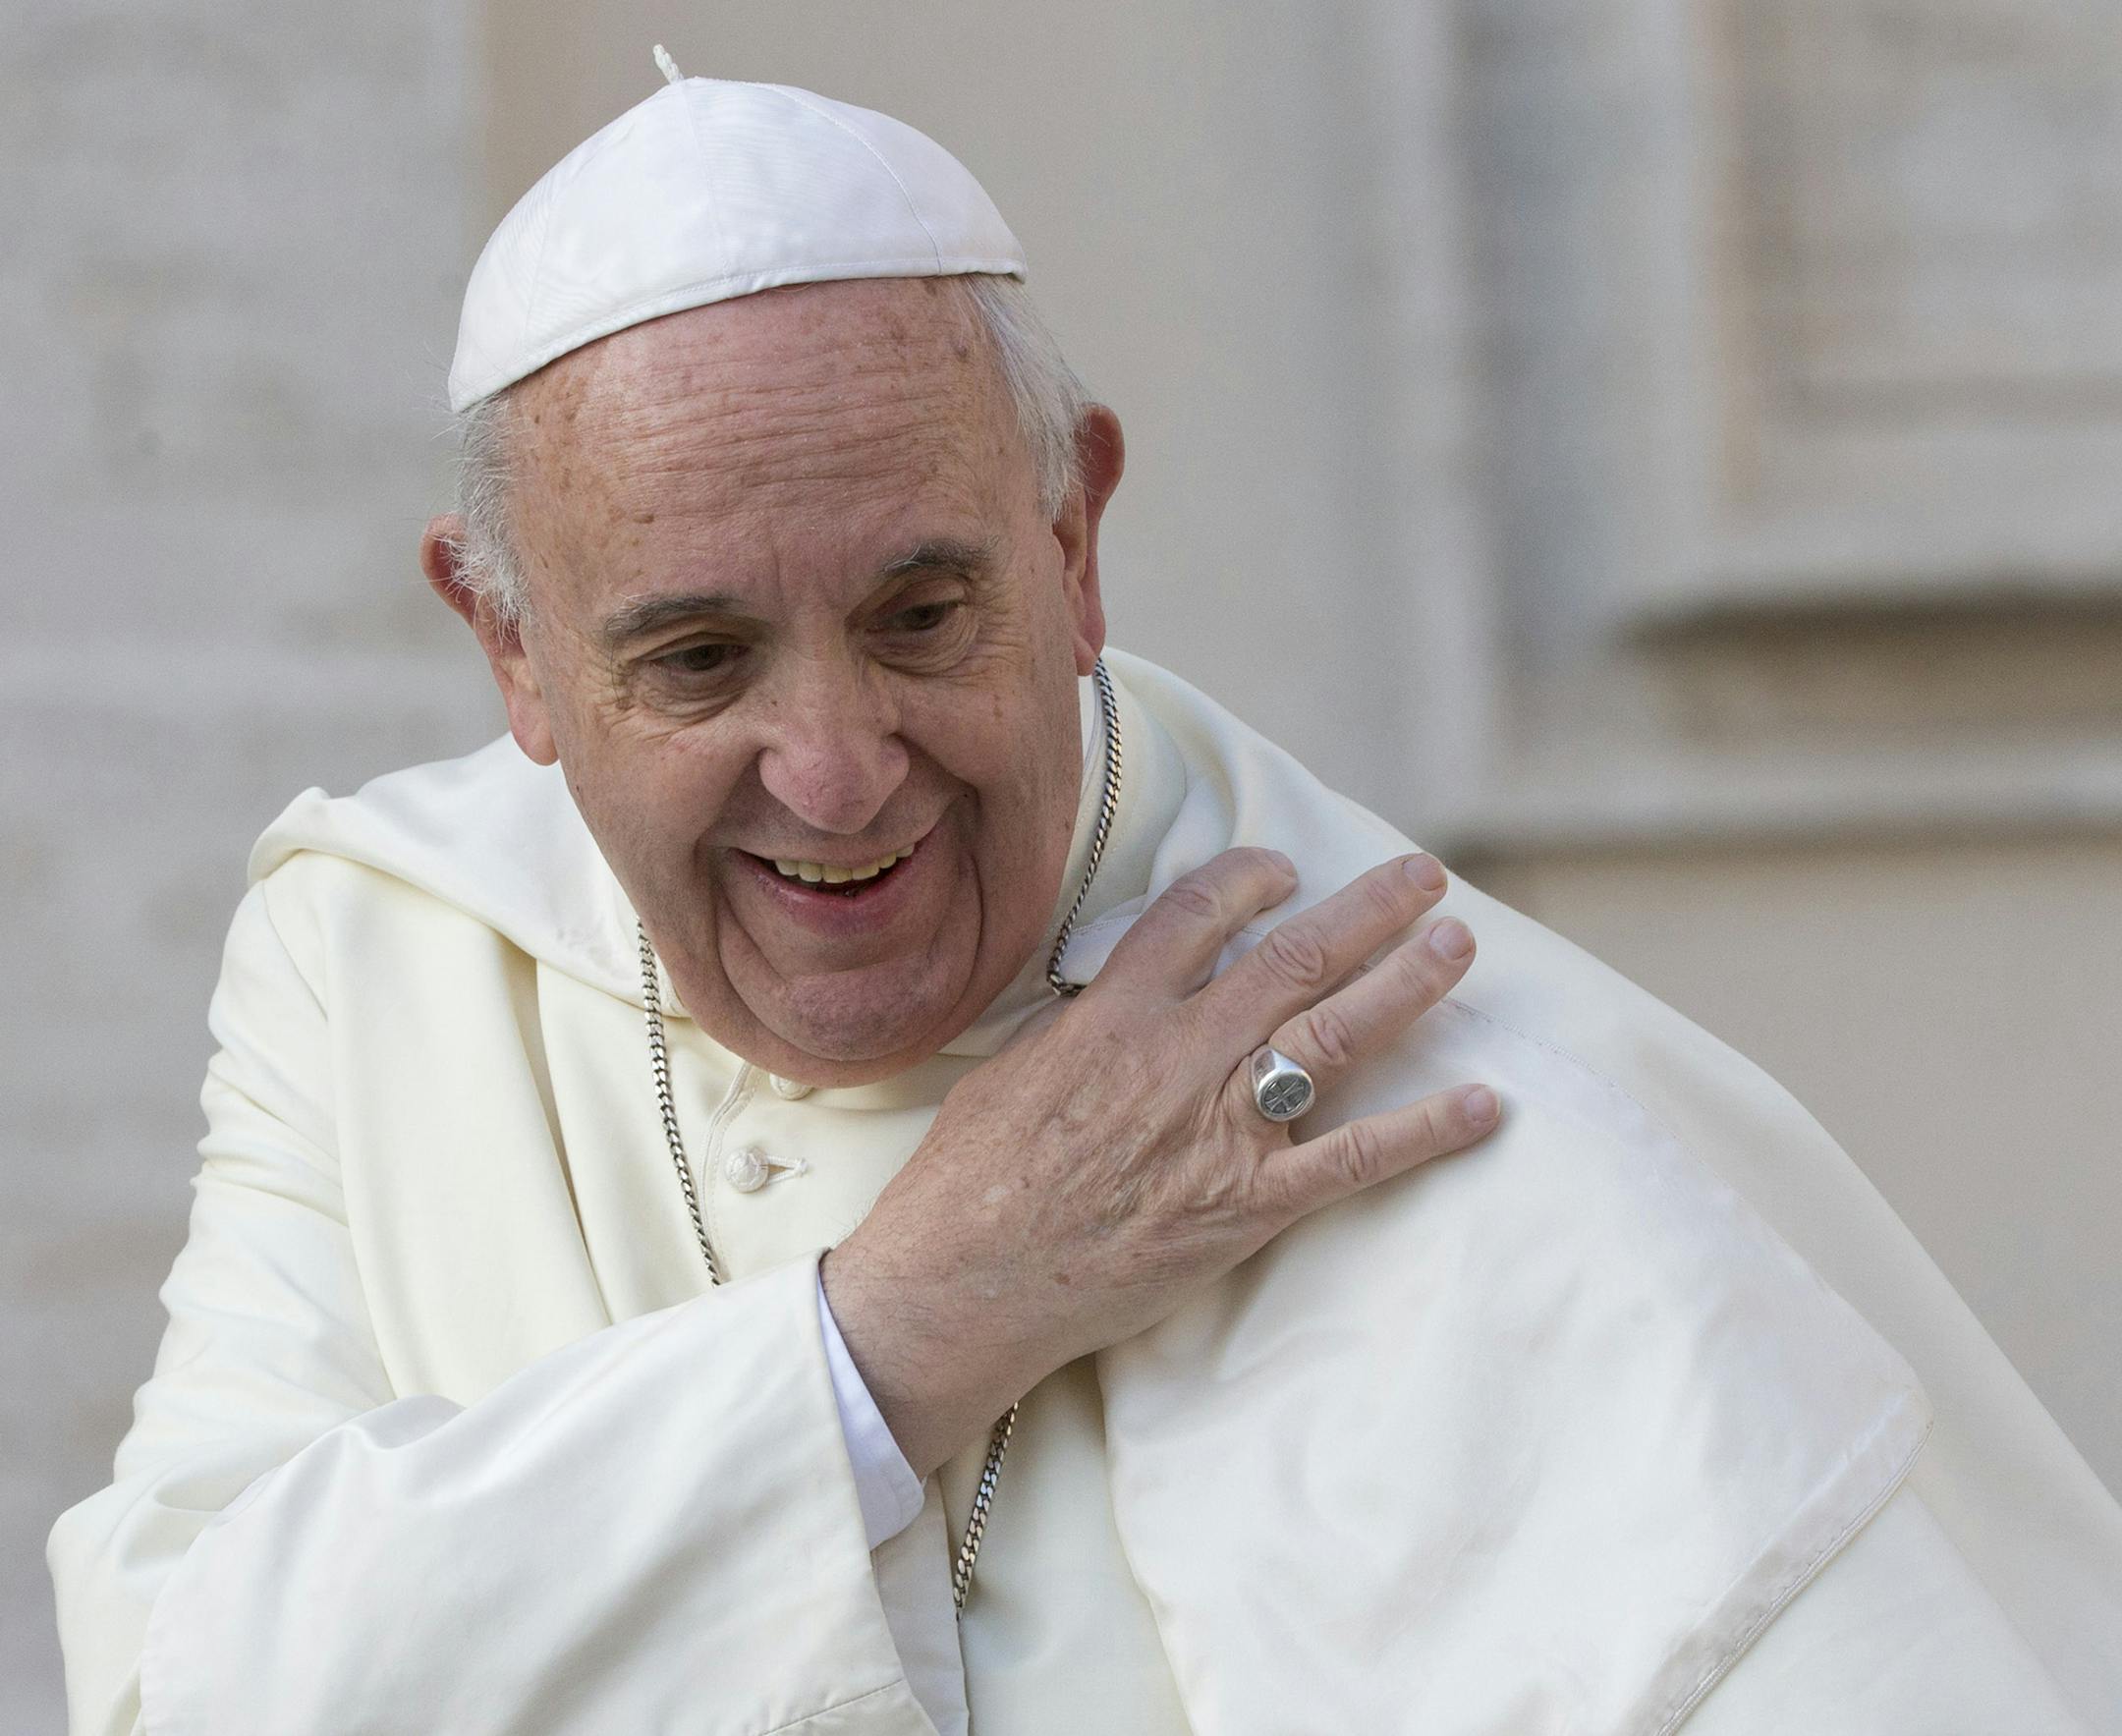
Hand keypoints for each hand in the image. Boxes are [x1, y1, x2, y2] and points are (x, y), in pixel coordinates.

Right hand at [820, 846, 1499, 1477]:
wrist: (961, 1285)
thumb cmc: (966, 1183)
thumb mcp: (1008, 1069)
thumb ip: (1077, 1029)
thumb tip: (1106, 1006)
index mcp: (1113, 1014)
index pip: (1199, 914)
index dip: (1251, 878)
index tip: (1286, 870)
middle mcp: (1179, 1055)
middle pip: (1294, 957)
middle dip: (1369, 911)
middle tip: (1425, 878)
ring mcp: (1219, 1129)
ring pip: (1336, 1035)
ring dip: (1406, 985)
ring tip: (1458, 948)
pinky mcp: (1246, 1206)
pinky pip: (1353, 1160)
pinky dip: (1424, 1131)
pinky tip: (1482, 1105)